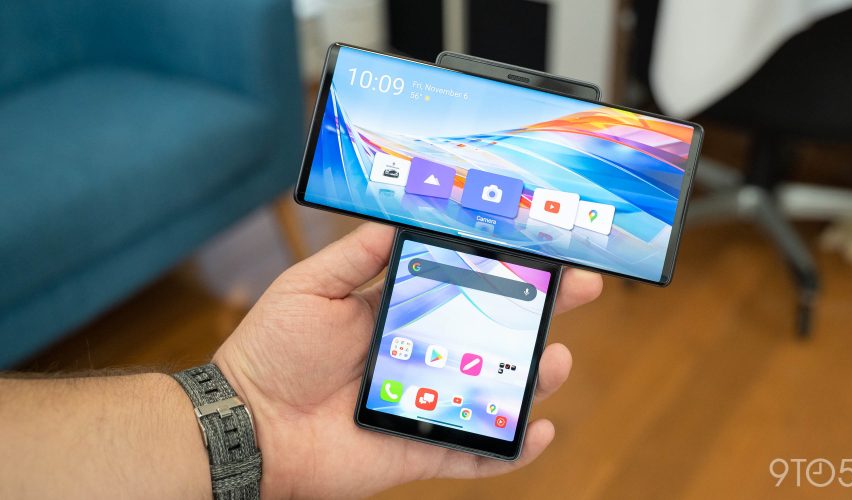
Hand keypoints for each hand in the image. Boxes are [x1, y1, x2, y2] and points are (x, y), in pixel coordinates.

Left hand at [213, 223, 602, 497]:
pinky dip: (512, 450)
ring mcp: (428, 402)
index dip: (507, 269)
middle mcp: (425, 354)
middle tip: (580, 290)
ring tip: (556, 361)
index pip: (468, 285)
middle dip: (542, 311)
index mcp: (403, 312)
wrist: (245, 424)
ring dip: (535, 379)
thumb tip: (400, 217)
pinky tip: (540, 431)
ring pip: (497, 392)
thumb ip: (358, 254)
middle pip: (497, 333)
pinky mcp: (422, 447)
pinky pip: (477, 454)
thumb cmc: (271, 351)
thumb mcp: (312, 285)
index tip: (543, 248)